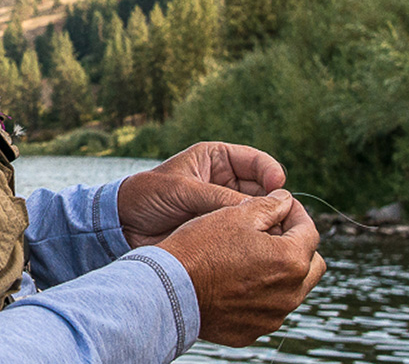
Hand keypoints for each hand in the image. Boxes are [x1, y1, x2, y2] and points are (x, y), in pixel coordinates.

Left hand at [118, 142, 286, 247]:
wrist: (123, 226)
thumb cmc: (147, 196)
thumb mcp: (184, 190)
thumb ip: (219, 198)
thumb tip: (260, 210)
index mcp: (217, 160)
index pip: (256, 162)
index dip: (271, 173)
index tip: (279, 186)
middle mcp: (226, 183)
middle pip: (264, 190)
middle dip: (275, 203)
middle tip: (286, 218)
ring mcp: (224, 208)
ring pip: (258, 215)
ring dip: (268, 224)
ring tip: (276, 235)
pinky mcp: (220, 232)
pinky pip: (244, 235)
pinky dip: (254, 241)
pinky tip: (261, 249)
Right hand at [157, 190, 325, 346]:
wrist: (169, 290)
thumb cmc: (201, 248)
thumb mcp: (235, 214)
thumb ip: (269, 205)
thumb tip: (286, 200)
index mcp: (290, 261)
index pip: (310, 231)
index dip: (296, 213)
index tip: (282, 206)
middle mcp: (289, 294)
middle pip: (312, 264)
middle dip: (298, 245)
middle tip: (274, 231)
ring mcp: (272, 316)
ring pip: (292, 288)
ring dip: (281, 270)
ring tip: (253, 254)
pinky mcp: (253, 330)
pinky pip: (269, 308)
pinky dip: (262, 293)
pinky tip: (238, 279)